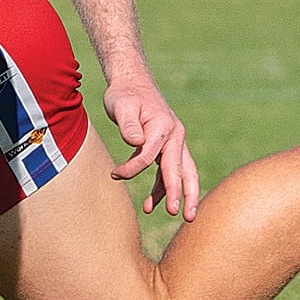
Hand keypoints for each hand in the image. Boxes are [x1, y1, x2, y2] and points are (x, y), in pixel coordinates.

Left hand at [103, 68, 199, 218]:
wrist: (132, 82)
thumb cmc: (124, 94)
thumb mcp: (122, 105)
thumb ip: (128, 124)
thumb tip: (135, 142)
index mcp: (164, 127)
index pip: (149, 156)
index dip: (132, 168)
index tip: (115, 174)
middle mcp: (175, 136)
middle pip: (182, 170)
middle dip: (183, 194)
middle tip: (185, 217)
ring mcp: (173, 142)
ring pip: (182, 173)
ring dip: (178, 194)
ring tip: (176, 215)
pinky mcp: (166, 146)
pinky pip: (168, 170)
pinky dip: (162, 186)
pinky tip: (151, 203)